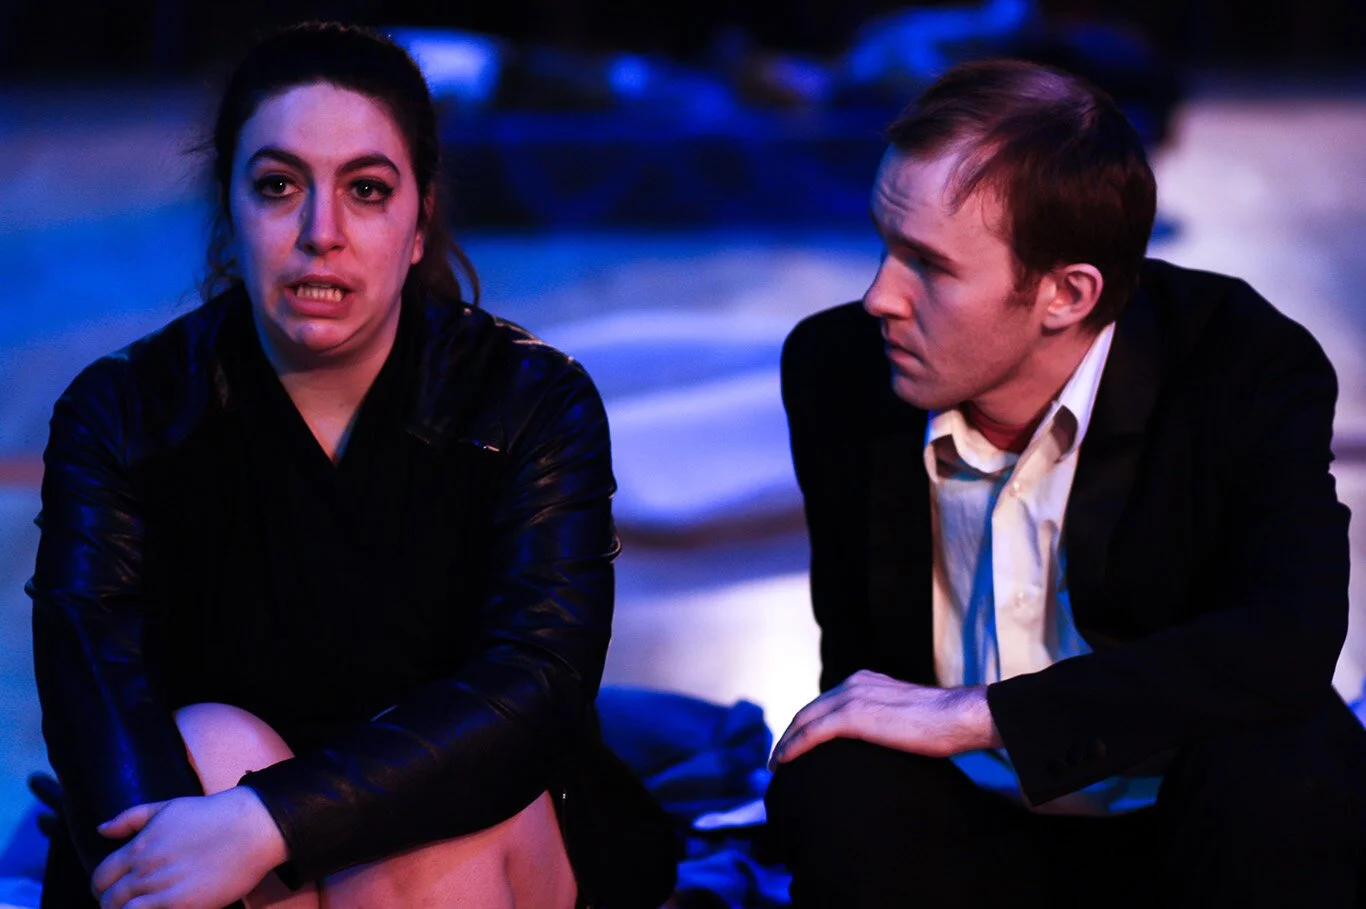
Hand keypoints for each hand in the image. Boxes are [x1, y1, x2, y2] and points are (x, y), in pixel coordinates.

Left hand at [92, 787, 287, 908]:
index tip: (111, 889)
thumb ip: (130, 818)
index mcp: (139, 848)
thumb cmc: (211, 815)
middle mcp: (145, 871)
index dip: (101, 887)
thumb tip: (101, 829)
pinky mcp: (182, 906)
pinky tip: (158, 908)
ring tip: (142, 907)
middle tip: (127, 903)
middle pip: (109, 901)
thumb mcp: (168, 807)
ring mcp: (163, 891)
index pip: (100, 877)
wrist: (251, 828)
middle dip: (112, 904)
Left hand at [769, 670, 1001, 767]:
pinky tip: (784, 761)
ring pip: (805, 720)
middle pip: (809, 710)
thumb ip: (885, 721)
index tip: (796, 744)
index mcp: (865, 681)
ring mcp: (852, 696)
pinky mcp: (853, 714)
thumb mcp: (905, 717)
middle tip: (778, 758)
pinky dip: (794, 746)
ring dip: (786, 742)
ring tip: (776, 764)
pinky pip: (813, 732)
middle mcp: (854, 683)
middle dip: (789, 733)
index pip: (825, 703)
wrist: (958, 716)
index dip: (806, 724)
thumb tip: (881, 741)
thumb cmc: (943, 724)